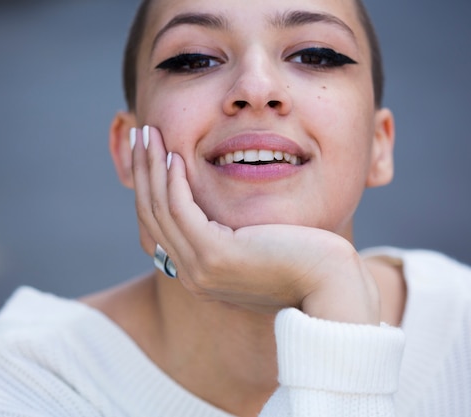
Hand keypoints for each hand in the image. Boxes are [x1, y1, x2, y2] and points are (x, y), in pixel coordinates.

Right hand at [132, 125, 379, 324]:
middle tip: (140, 134)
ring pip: (159, 208)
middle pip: (152, 214)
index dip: (151, 185)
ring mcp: (199, 269)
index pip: (162, 225)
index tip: (152, 152)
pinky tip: (175, 154)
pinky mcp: (214, 256)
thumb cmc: (306, 260)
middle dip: (143, 169)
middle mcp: (191, 274)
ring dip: (150, 166)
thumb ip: (235, 236)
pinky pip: (180, 209)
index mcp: (199, 272)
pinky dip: (173, 180)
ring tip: (148, 133)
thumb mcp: (260, 247)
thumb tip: (227, 217)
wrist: (331, 285)